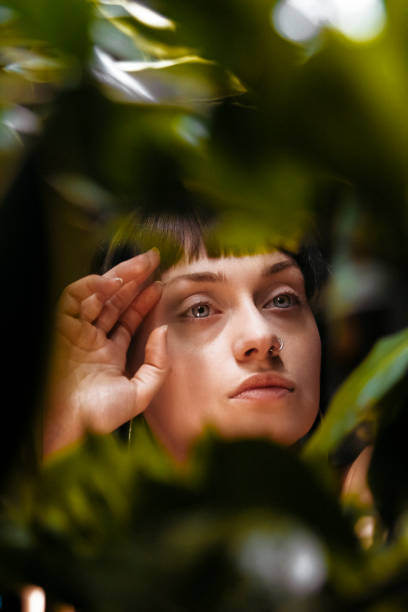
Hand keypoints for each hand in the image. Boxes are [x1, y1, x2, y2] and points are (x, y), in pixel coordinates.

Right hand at [43, 248, 167, 455]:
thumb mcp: (140, 393)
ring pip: (96, 296)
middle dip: (133, 279)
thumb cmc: (98, 418)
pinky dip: (90, 287)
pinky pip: (72, 300)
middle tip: (153, 261)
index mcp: (107, 355)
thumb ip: (157, 365)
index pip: (127, 319)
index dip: (144, 300)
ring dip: (117, 278)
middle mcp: (90, 341)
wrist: (70, 428)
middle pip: (113, 302)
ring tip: (140, 266)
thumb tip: (163, 331)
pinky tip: (113, 281)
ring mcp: (74, 333)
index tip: (160, 285)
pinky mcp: (58, 329)